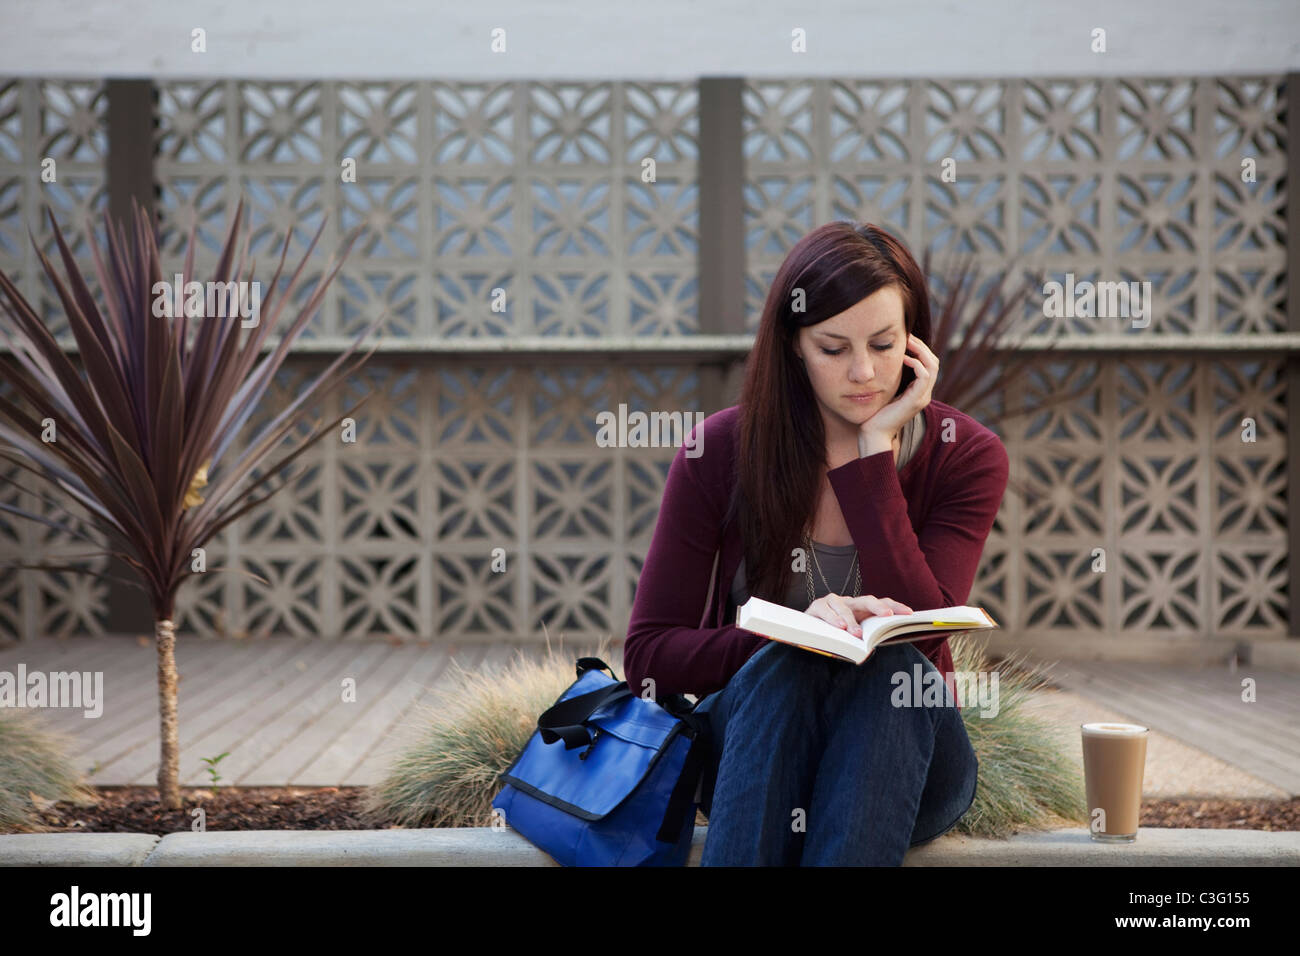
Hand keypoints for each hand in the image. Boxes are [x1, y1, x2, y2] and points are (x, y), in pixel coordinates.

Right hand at [804, 593, 912, 638]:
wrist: (807, 634)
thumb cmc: (834, 638)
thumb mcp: (852, 638)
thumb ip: (866, 639)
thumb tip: (881, 649)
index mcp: (862, 610)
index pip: (882, 604)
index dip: (896, 607)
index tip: (909, 614)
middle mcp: (849, 603)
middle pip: (866, 600)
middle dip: (878, 606)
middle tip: (888, 615)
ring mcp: (833, 602)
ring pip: (844, 606)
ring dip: (850, 620)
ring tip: (856, 633)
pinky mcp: (817, 606)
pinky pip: (825, 609)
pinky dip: (832, 618)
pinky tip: (838, 627)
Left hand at [858, 333, 938, 448]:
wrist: (873, 434)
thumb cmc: (875, 413)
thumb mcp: (886, 391)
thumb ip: (892, 378)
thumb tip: (886, 360)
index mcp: (919, 392)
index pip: (929, 364)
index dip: (920, 349)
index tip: (907, 338)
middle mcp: (924, 394)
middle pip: (934, 362)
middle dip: (922, 346)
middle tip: (908, 335)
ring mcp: (922, 398)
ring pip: (932, 366)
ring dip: (920, 351)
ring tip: (907, 342)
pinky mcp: (916, 400)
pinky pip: (924, 376)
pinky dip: (916, 364)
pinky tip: (903, 358)